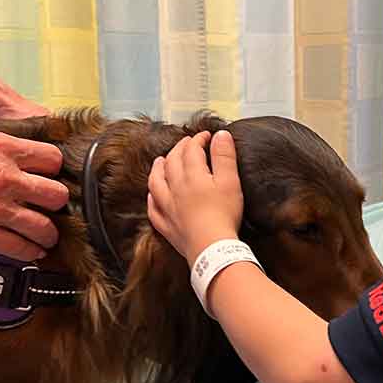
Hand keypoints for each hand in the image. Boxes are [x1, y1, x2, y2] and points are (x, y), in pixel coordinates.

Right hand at [0, 128, 69, 260]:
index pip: (53, 158)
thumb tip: (3, 160)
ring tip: (45, 237)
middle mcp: (4, 176)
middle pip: (56, 194)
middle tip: (50, 209)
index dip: (54, 170)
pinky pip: (18, 248)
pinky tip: (30, 253)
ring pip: (44, 226)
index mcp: (1, 147)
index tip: (50, 177)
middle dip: (56, 203)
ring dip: (47, 233)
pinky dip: (28, 253)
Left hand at [147, 130, 243, 261]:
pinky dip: (153, 198)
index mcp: (192, 175)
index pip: (191, 150)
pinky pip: (153, 208)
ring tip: (161, 161)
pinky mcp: (166, 225)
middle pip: (172, 162)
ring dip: (158, 169)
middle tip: (187, 144)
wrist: (211, 248)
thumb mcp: (230, 181)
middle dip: (179, 149)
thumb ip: (224, 156)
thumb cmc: (224, 214)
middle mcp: (175, 187)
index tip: (206, 136)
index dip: (198, 139)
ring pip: (156, 182)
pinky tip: (154, 195)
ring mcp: (167, 207)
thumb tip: (220, 135)